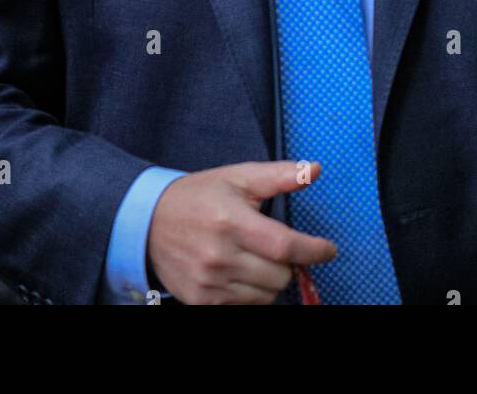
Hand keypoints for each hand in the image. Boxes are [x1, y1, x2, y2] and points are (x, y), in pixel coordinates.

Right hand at [146, 159, 335, 303]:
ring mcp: (209, 282)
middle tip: (279, 247)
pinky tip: (241, 272)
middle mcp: (220, 256)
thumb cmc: (200, 196)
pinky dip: (251, 292)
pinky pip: (244, 305)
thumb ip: (280, 175)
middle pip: (279, 275)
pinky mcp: (200, 300)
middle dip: (289, 262)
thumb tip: (314, 170)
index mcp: (233, 222)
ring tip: (258, 258)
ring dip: (272, 279)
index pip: (285, 246)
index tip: (328, 249)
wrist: (148, 222)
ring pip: (266, 295)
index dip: (314, 250)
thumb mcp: (239, 176)